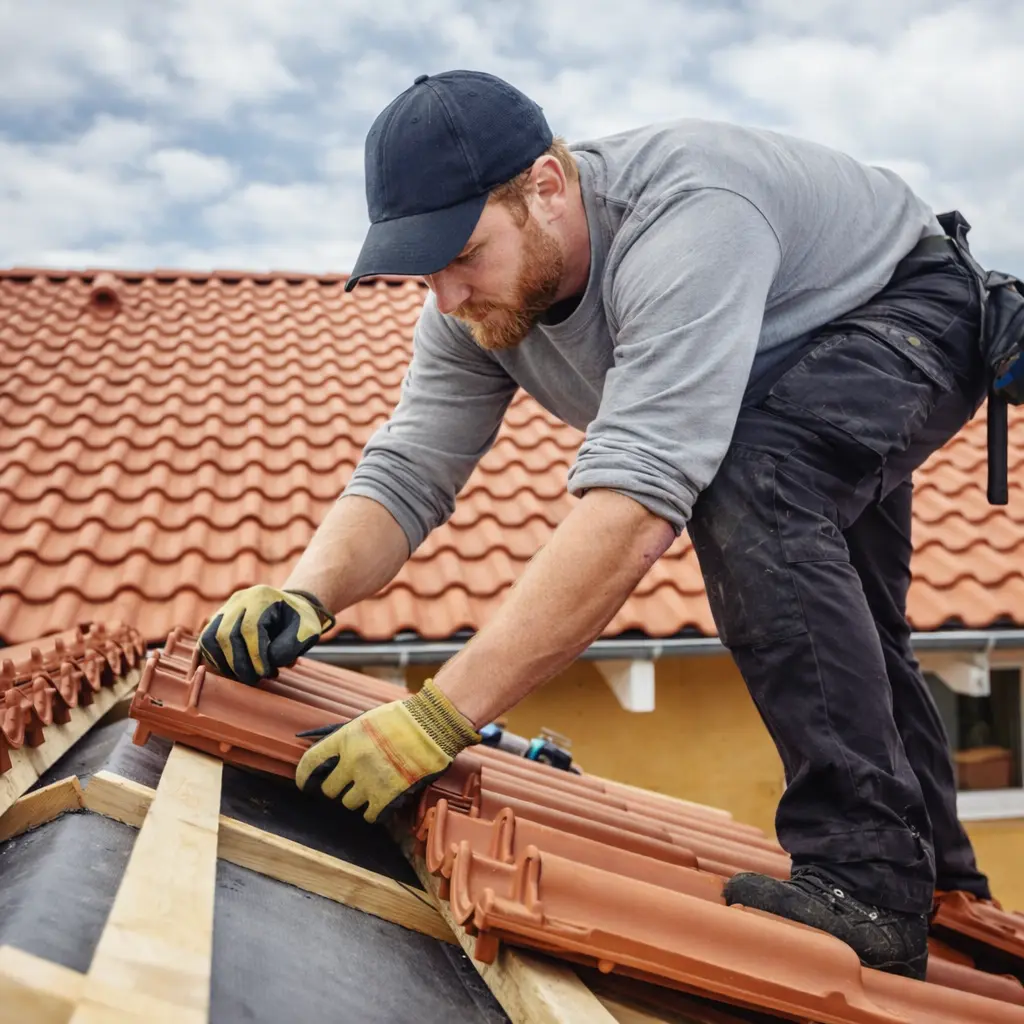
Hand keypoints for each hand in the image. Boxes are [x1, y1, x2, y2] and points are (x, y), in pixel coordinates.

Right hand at [198, 585, 334, 685]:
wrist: (292, 609)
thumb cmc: (301, 621)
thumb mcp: (308, 630)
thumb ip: (290, 646)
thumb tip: (267, 662)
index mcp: (262, 596)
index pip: (250, 628)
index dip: (255, 655)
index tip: (265, 673)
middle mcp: (239, 599)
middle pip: (226, 634)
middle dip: (239, 663)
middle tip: (256, 679)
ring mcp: (225, 609)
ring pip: (210, 638)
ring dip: (224, 663)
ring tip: (244, 676)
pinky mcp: (218, 622)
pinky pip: (206, 642)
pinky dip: (216, 660)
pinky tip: (234, 671)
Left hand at [294, 679, 479, 822]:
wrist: (433, 724)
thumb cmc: (402, 719)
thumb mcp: (366, 721)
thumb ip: (345, 739)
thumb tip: (327, 756)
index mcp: (345, 738)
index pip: (310, 763)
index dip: (303, 776)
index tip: (305, 784)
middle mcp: (353, 760)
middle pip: (329, 790)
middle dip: (338, 788)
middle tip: (350, 784)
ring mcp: (369, 779)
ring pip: (349, 803)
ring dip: (358, 798)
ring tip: (373, 787)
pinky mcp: (387, 794)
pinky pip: (370, 815)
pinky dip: (373, 811)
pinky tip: (380, 803)